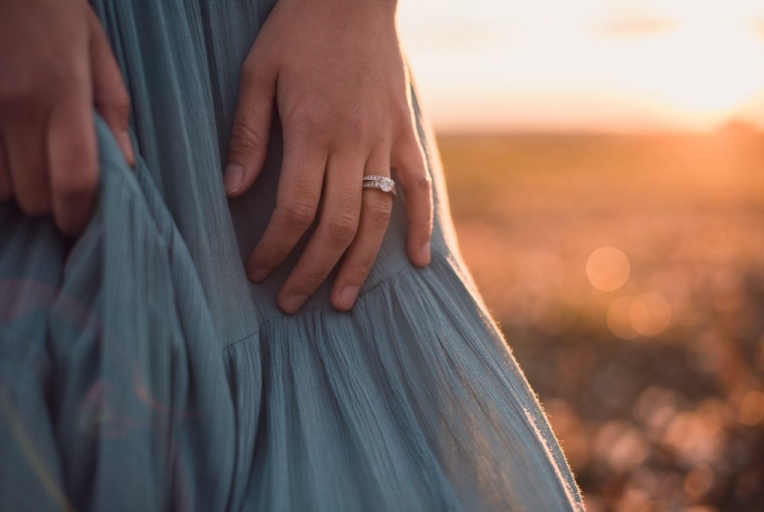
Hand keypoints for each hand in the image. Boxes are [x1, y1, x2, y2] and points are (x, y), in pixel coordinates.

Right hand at [0, 0, 133, 234]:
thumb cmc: (49, 5)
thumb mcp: (94, 46)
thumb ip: (112, 107)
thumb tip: (123, 163)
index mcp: (62, 92)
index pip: (74, 180)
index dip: (78, 214)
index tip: (79, 221)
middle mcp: (15, 105)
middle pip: (33, 194)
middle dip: (48, 200)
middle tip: (54, 181)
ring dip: (13, 185)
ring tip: (23, 159)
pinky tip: (3, 149)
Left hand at [225, 0, 432, 313]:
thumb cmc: (297, 31)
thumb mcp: (259, 73)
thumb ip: (248, 136)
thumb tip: (234, 193)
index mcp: (311, 130)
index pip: (293, 209)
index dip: (274, 248)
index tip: (256, 271)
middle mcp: (352, 142)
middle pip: (337, 224)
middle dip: (312, 270)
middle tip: (292, 303)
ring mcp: (385, 139)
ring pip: (378, 216)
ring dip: (360, 264)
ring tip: (341, 301)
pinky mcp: (405, 133)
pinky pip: (419, 186)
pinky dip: (421, 225)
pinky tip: (418, 260)